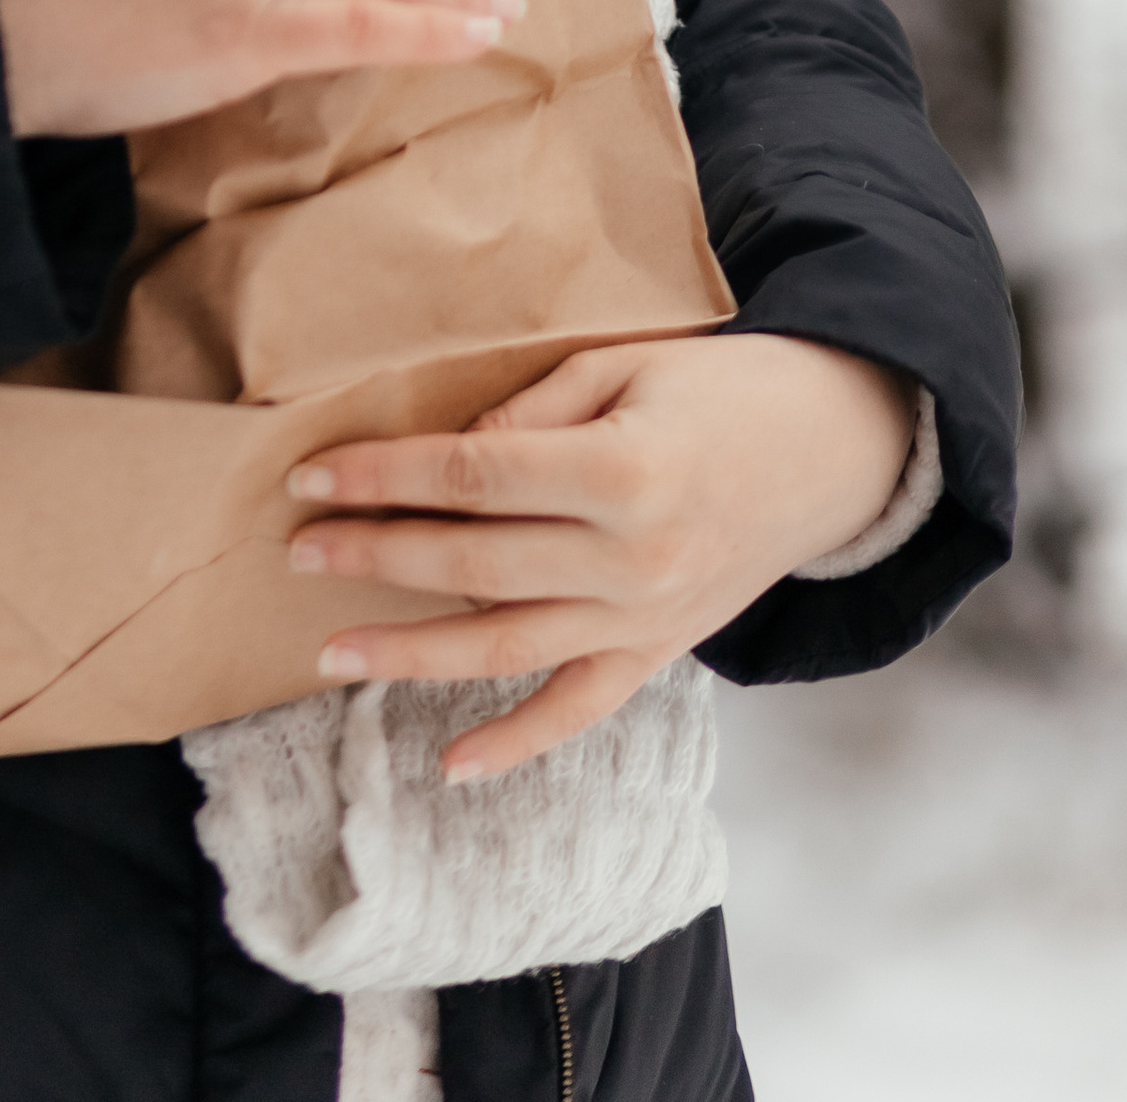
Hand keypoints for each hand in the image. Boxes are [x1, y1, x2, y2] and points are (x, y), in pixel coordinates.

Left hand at [286, 333, 916, 778]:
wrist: (830, 449)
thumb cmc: (718, 389)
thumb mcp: (626, 363)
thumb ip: (533, 409)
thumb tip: (451, 458)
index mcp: (621, 471)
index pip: (472, 477)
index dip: (385, 477)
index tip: (310, 477)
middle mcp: (631, 559)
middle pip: (476, 562)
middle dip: (377, 556)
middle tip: (297, 552)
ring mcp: (646, 619)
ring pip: (508, 647)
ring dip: (412, 653)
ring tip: (330, 653)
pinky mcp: (658, 654)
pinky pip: (579, 711)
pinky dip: (515, 743)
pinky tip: (451, 764)